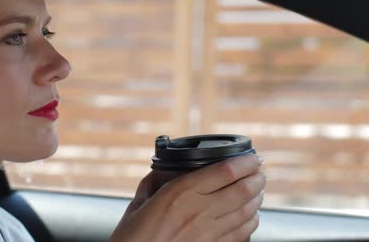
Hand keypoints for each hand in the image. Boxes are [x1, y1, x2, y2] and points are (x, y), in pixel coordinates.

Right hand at [110, 154, 264, 241]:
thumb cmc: (132, 238)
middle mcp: (199, 211)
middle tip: (260, 172)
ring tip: (258, 191)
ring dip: (257, 199)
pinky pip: (242, 233)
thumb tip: (159, 173)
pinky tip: (251, 216)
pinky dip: (251, 222)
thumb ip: (151, 184)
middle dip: (257, 179)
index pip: (225, 172)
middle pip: (243, 190)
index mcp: (181, 193)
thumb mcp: (138, 203)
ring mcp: (208, 232)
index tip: (252, 157)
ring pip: (247, 212)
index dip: (245, 162)